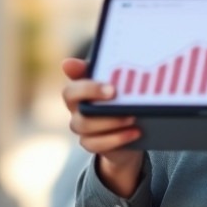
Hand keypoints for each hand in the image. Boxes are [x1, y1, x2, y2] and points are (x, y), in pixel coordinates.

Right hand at [61, 58, 143, 196]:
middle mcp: (77, 112)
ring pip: (87, 129)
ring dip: (112, 124)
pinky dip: (117, 139)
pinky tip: (135, 132)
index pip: (71, 91)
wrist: (131, 127)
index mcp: (78, 93)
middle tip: (128, 108)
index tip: (112, 89)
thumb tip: (73, 61)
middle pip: (80, 114)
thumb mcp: (115, 80)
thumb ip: (102, 68)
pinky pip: (97, 145)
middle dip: (104, 110)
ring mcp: (83, 130)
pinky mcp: (92, 144)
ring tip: (133, 118)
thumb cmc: (119, 97)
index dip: (89, 90)